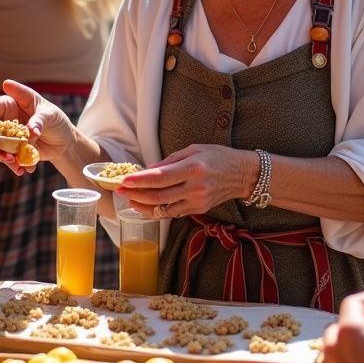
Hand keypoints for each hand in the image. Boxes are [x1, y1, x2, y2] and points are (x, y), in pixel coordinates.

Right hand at [0, 80, 75, 176]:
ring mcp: (7, 138)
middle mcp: (4, 121)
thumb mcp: (50, 114)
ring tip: (14, 162)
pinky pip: (6, 159)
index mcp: (9, 104)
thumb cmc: (56, 120)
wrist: (65, 141)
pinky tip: (25, 168)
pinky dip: (14, 165)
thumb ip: (38, 120)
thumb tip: (30, 129)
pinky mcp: (12, 152)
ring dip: (0, 156)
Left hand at [117, 144, 255, 218]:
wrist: (243, 174)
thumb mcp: (194, 150)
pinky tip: (146, 205)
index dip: (139, 180)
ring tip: (129, 199)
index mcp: (193, 168)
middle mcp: (195, 187)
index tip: (123, 180)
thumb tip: (147, 170)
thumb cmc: (218, 157)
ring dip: (143, 205)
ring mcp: (197, 201)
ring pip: (163, 208)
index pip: (160, 177)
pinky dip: (157, 210)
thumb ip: (170, 161)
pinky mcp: (199, 210)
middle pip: (158, 195)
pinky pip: (173, 212)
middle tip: (120, 190)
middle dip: (135, 194)